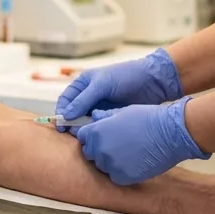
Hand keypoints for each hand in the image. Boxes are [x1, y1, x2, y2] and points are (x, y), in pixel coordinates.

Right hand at [57, 48, 181, 126]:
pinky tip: (97, 137)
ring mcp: (100, 108)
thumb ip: (84, 99)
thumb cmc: (126, 76)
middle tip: (74, 134)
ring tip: (85, 137)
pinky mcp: (110, 118)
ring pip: (85, 122)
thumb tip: (66, 116)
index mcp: (83, 84)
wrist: (153, 82)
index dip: (61, 113)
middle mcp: (89, 97)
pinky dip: (95, 132)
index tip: (61, 126)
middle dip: (72, 124)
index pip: (65, 100)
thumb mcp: (102, 84)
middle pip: (73, 114)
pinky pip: (98, 127)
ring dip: (83, 130)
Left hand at [76, 99, 207, 185]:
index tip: (100, 136)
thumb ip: (104, 118)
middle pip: (90, 152)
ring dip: (110, 161)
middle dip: (98, 149)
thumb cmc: (147, 118)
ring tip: (127, 153)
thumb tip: (94, 117)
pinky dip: (121, 171)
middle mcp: (99, 149)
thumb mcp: (122, 112)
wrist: (169, 134)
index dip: (91, 136)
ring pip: (102, 166)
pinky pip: (115, 176)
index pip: (82, 137)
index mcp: (96, 131)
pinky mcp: (121, 178)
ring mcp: (110, 165)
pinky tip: (133, 162)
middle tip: (115, 145)